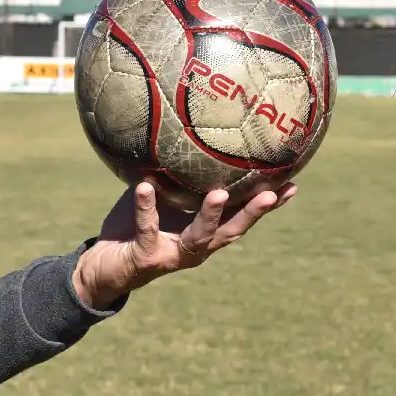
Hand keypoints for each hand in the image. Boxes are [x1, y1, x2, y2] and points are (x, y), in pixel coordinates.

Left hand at [71, 181, 296, 309]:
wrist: (103, 266)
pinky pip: (148, 228)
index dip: (269, 204)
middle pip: (232, 230)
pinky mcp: (145, 256)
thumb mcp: (160, 197)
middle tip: (273, 192)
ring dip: (210, 215)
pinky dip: (147, 207)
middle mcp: (195, 247)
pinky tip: (144, 186)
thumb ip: (175, 175)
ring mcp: (172, 254)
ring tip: (219, 194)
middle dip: (254, 212)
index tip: (293, 185)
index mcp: (204, 232)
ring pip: (199, 237)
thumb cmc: (135, 226)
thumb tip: (185, 129)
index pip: (242, 216)